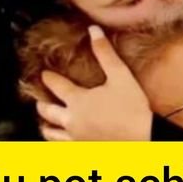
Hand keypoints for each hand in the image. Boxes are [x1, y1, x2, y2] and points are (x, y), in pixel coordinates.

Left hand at [37, 25, 152, 140]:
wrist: (142, 140)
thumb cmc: (132, 110)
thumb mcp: (121, 77)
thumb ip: (105, 53)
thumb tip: (93, 31)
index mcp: (77, 101)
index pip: (55, 86)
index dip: (48, 78)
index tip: (45, 74)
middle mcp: (71, 121)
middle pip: (47, 111)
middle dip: (42, 103)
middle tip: (40, 99)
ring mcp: (76, 138)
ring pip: (51, 133)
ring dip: (46, 125)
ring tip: (46, 122)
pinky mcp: (83, 150)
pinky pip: (64, 147)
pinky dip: (59, 142)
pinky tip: (63, 140)